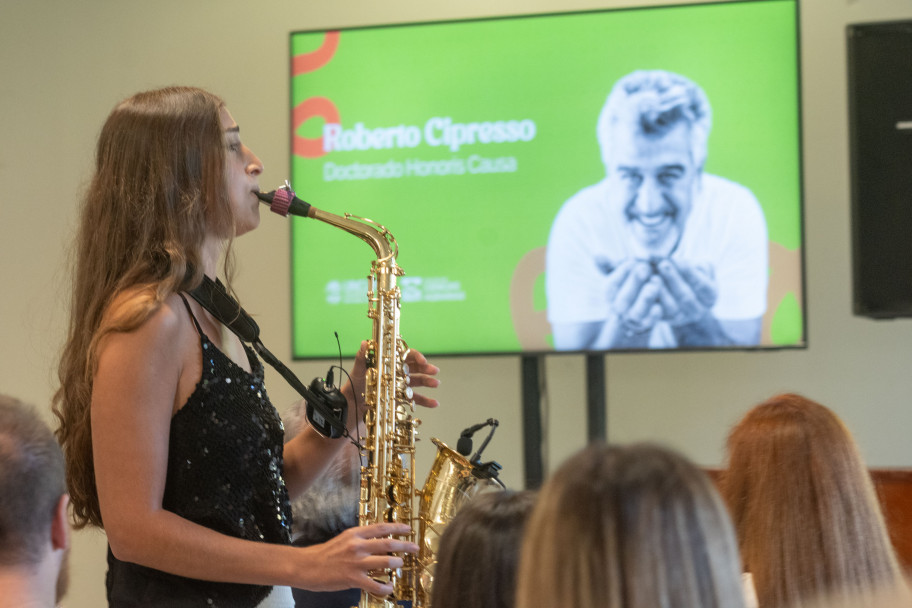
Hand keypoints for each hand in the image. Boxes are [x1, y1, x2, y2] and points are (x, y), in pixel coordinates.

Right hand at [303, 522, 417, 594]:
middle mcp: (357, 545)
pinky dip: (385, 587)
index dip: (397, 528)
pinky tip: (388, 587)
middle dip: (405, 545)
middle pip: (388, 543)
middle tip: (415, 548)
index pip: (381, 528)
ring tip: (401, 565)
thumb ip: (360, 539)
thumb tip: (378, 542)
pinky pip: (374, 584)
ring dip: (396, 564)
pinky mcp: (352, 578)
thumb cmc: (324, 554)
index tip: (409, 529)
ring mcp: (356, 562)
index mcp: (355, 534)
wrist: (306, 566)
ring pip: (385, 562)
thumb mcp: (343, 539)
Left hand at [343, 342, 439, 412]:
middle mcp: (398, 372)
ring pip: (418, 381)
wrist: (354, 401)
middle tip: (434, 371)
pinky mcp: (401, 397)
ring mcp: (401, 385)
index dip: (416, 356)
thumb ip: (362, 357)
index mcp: (391, 362)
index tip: (423, 361)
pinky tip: (434, 403)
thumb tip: (364, 342)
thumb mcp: (359, 369)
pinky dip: (425, 401)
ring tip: (436, 383)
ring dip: (428, 381)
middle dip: (426, 368)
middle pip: (416, 367)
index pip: (406, 355)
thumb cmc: (356, 382)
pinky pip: (415, 399)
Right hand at [605, 259, 663, 335]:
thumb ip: (609, 265)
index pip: (611, 286)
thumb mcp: (621, 273)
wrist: (644, 304)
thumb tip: (598, 255)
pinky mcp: (647, 325)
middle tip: (644, 268)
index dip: (621, 273)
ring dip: (645, 299)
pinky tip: (659, 306)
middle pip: (623, 299)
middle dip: (634, 282)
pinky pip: (649, 324)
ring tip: (655, 284)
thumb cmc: (631, 283)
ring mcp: (632, 319)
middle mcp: (618, 309)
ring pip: (636, 313)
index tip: (632, 262)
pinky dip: (653, 316)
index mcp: (610, 295)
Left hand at [654, 259, 716, 325]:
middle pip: (686, 296)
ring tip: (653, 276)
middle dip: (673, 279)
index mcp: (710, 296)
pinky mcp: (665, 321)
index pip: (702, 285)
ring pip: (672, 307)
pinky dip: (653, 302)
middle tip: (662, 264)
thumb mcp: (695, 267)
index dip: (689, 272)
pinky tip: (646, 289)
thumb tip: (677, 260)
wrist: (677, 289)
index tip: (678, 259)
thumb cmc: (688, 274)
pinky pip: (659, 315)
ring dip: (662, 291)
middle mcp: (698, 311)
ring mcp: (682, 318)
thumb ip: (691, 264)